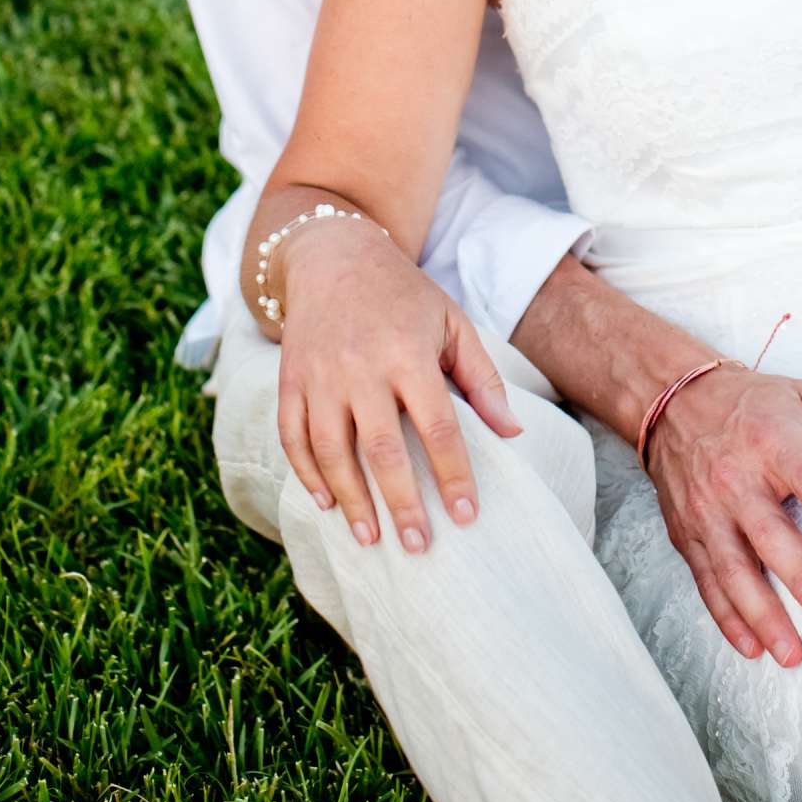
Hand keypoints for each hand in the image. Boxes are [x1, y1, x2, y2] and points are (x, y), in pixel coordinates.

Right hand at [273, 215, 521, 552]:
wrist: (333, 255)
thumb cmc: (404, 295)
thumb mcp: (452, 322)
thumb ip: (482, 378)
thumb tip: (512, 433)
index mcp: (408, 352)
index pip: (436, 426)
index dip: (452, 474)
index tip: (466, 515)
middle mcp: (361, 367)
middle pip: (382, 448)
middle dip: (402, 502)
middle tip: (420, 545)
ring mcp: (320, 375)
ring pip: (331, 451)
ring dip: (352, 500)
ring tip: (372, 538)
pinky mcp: (290, 380)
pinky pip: (293, 438)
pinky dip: (307, 475)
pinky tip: (328, 504)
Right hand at [644, 367, 801, 668]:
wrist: (676, 402)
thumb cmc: (758, 405)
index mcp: (773, 440)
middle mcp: (735, 478)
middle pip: (769, 533)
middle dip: (800, 576)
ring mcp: (707, 511)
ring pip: (733, 569)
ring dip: (761, 615)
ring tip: (793, 653)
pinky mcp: (688, 535)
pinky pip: (707, 581)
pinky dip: (727, 618)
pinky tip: (752, 649)